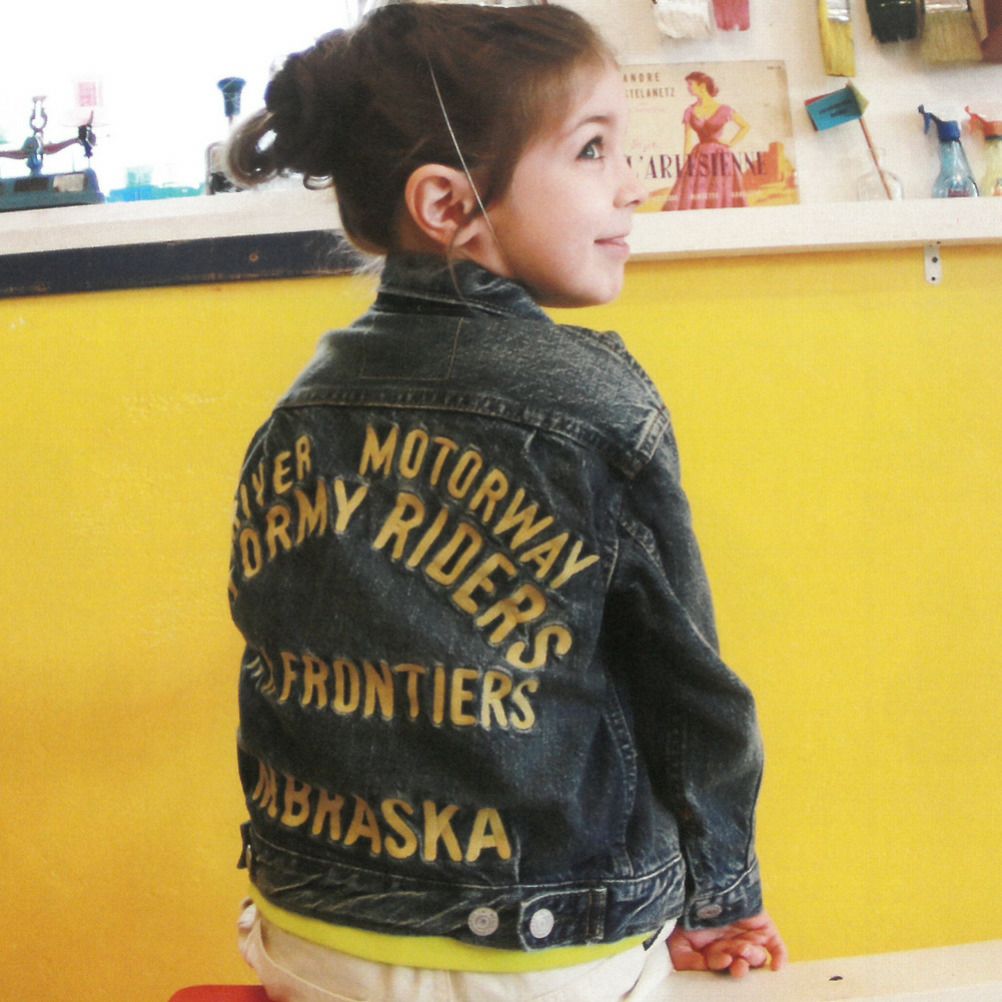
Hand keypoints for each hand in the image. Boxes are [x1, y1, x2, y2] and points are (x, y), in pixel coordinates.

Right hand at [667, 910, 786, 978]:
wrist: (701, 876)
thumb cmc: (686, 906)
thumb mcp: (677, 938)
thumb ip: (684, 960)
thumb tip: (700, 970)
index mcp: (711, 950)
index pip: (719, 965)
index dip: (721, 965)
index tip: (722, 959)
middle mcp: (730, 944)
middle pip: (739, 963)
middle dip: (739, 965)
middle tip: (738, 962)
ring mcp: (747, 935)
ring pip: (756, 957)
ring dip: (753, 958)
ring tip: (746, 948)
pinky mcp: (762, 926)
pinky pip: (776, 946)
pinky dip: (779, 957)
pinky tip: (777, 966)